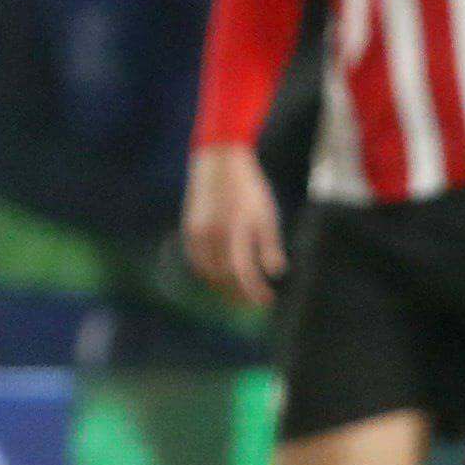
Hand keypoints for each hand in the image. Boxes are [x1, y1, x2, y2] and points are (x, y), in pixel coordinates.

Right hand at [182, 142, 286, 308]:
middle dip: (240, 293)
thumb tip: (275, 273)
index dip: (255, 291)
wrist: (219, 162)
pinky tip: (220, 275)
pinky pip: (197, 260)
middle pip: (225, 276)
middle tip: (252, 302)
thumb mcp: (266, 214)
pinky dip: (208, 272)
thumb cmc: (249, 188)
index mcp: (237, 228)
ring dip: (223, 286)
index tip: (266, 302)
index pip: (244, 271)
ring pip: (209, 271)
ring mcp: (198, 232)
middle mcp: (215, 233)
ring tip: (237, 293)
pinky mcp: (189, 228)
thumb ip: (269, 244)